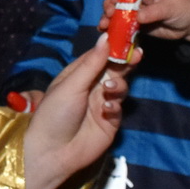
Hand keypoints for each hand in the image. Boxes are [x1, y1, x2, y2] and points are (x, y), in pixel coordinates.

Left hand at [23, 33, 133, 188]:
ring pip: (120, 86)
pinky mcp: (110, 121)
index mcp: (77, 74)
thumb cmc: (54, 114)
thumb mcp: (71, 85)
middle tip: (137, 55)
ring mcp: (101, 103)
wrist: (52, 152)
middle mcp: (90, 87)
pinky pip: (119, 107)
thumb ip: (92, 63)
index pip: (99, 55)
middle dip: (125, 62)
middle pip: (113, 69)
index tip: (129, 37)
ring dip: (118, 84)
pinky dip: (115, 104)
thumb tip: (106, 36)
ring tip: (109, 89)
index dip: (113, 46)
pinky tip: (107, 107)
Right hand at [98, 0, 189, 44]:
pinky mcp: (137, 26)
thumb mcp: (171, 8)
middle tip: (108, 16)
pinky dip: (115, 30)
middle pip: (118, 0)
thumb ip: (154, 12)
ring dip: (109, 20)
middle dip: (110, 7)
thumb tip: (137, 17)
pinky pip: (124, 27)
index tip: (114, 2)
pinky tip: (108, 35)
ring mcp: (136, 13)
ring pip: (118, 14)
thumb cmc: (183, 9)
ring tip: (104, 27)